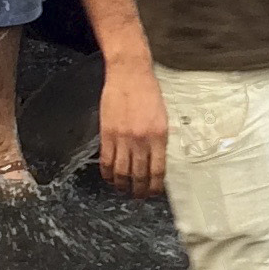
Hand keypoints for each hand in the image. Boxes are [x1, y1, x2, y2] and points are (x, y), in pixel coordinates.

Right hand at [98, 61, 169, 197]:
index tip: (152, 193)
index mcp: (160, 136)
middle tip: (137, 196)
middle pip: (139, 175)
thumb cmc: (148, 92)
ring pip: (121, 172)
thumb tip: (155, 161)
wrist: (130, 74)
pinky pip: (106, 160)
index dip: (154, 187)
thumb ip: (159, 140)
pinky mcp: (107, 134)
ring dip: (122, 185)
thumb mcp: (162, 117)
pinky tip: (109, 177)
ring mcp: (123, 138)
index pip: (157, 171)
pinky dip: (107, 173)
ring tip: (123, 189)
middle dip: (138, 190)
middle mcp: (142, 140)